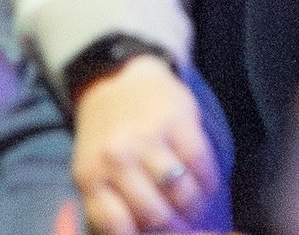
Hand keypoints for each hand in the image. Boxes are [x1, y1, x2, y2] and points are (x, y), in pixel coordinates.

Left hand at [69, 56, 219, 234]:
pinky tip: (200, 179)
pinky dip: (208, 183)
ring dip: (195, 208)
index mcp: (90, 175)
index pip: (118, 227)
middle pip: (158, 216)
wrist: (119, 79)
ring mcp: (146, 137)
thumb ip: (111, 210)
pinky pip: (204, 170)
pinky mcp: (177, 120)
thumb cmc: (108, 139)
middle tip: (183, 225)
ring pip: (184, 196)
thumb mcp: (95, 174)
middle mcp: (115, 156)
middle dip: (176, 228)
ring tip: (191, 203)